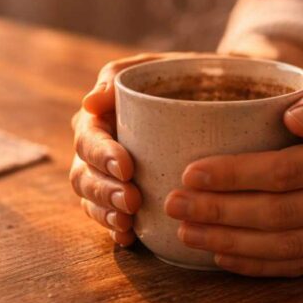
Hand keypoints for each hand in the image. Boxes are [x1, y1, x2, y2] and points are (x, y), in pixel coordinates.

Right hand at [70, 53, 207, 246]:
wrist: (219, 95)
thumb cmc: (183, 77)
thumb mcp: (156, 66)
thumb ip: (120, 75)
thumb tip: (91, 101)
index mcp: (99, 118)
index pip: (87, 138)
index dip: (101, 155)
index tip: (126, 167)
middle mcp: (97, 149)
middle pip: (83, 175)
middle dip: (103, 191)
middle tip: (131, 201)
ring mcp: (108, 177)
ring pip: (91, 200)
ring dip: (105, 213)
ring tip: (127, 222)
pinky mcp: (125, 198)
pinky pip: (109, 218)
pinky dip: (114, 229)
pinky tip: (129, 237)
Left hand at [164, 85, 302, 276]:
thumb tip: (294, 117)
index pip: (285, 171)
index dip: (235, 175)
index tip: (192, 171)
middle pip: (276, 214)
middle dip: (218, 211)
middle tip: (174, 204)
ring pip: (283, 246)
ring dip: (229, 242)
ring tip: (186, 232)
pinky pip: (298, 266)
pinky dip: (257, 266)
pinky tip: (221, 257)